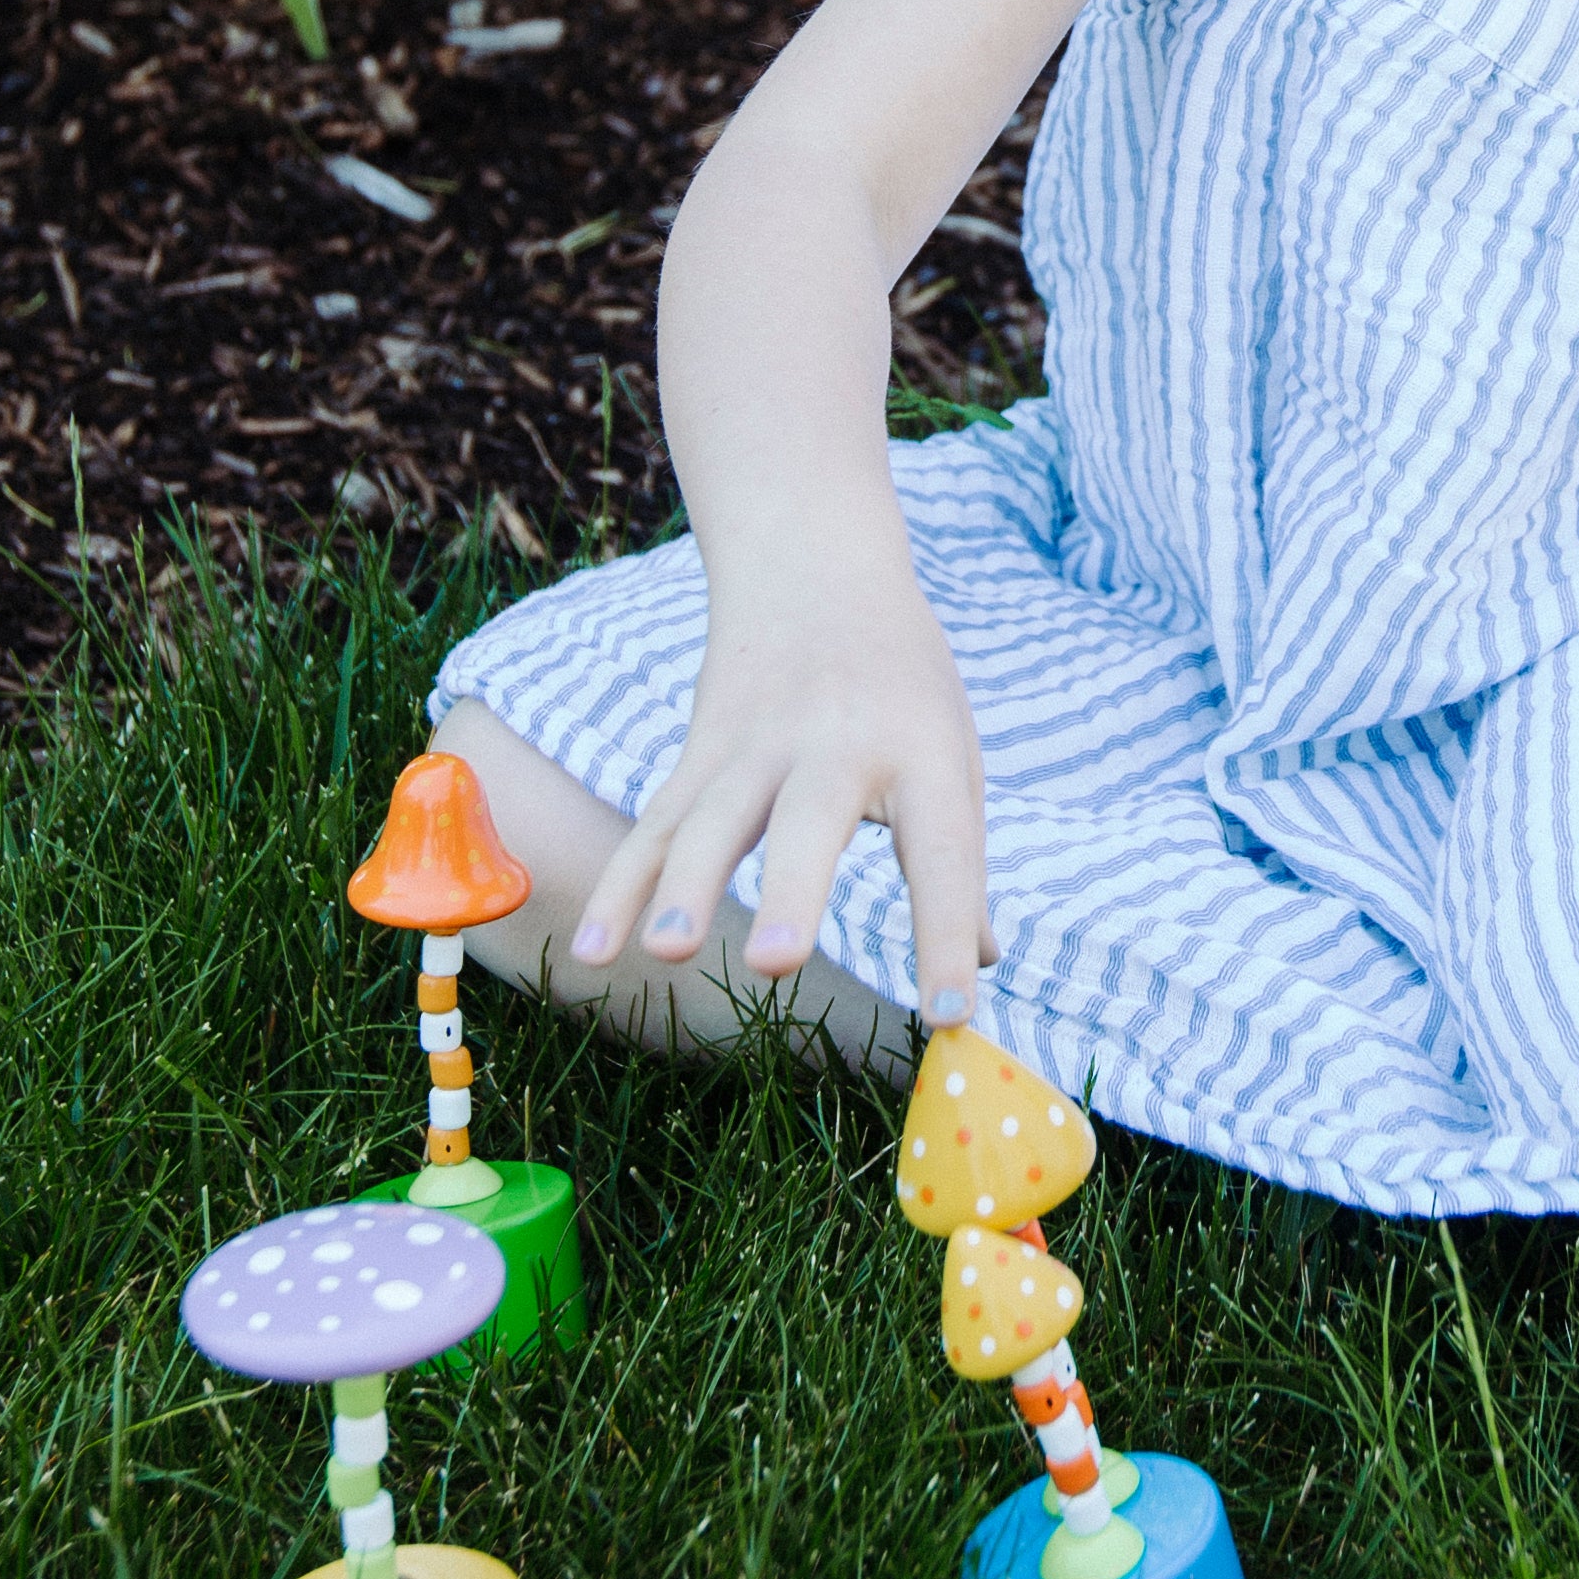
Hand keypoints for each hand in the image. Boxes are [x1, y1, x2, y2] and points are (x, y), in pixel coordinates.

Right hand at [571, 549, 994, 1010]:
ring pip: (712, 819)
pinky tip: (595, 951)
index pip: (941, 848)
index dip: (946, 929)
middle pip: (808, 823)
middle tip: (780, 961)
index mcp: (921, 752)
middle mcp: (837, 745)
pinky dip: (621, 886)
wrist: (817, 568)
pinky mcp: (700, 751)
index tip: (953, 1010)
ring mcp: (757, 745)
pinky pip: (654, 825)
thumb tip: (983, 962)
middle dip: (790, 890)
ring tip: (667, 951)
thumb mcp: (953, 751)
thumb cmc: (903, 683)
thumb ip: (959, 858)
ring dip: (685, 885)